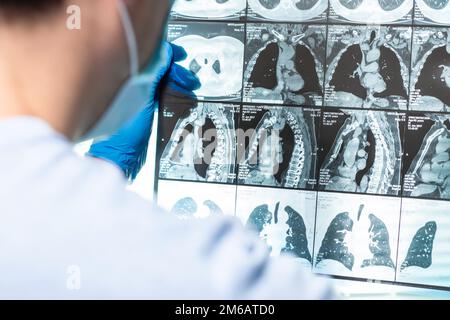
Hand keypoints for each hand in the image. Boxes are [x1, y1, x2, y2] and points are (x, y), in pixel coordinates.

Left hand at [88, 42, 199, 179]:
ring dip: (178, 85)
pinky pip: (163, 97)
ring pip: (163, 84)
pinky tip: (183, 101)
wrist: (121, 158)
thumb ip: (154, 75)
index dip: (168, 56)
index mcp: (131, 81)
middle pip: (160, 71)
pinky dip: (174, 96)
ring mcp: (140, 100)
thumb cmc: (125, 134)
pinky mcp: (146, 113)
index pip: (152, 59)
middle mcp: (134, 88)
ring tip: (189, 92)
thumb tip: (164, 54)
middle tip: (191, 81)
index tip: (181, 57)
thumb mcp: (144, 100)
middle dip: (177, 73)